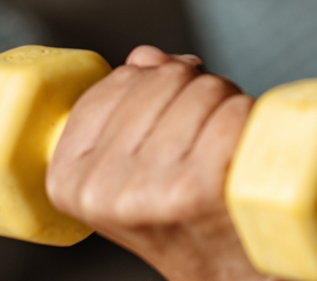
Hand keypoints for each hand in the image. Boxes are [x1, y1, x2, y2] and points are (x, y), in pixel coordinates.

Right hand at [46, 46, 269, 280]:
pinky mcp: (197, 188)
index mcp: (67, 178)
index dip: (158, 79)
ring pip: (204, 89)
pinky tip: (245, 149)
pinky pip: (232, 112)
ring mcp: (148, 190)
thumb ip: (130, 106)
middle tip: (209, 130)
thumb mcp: (135, 169)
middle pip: (165, 79)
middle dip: (198, 89)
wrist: (230, 275)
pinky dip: (249, 118)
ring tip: (227, 144)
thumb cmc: (186, 217)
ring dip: (227, 103)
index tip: (175, 107)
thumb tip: (145, 57)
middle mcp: (100, 188)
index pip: (119, 81)